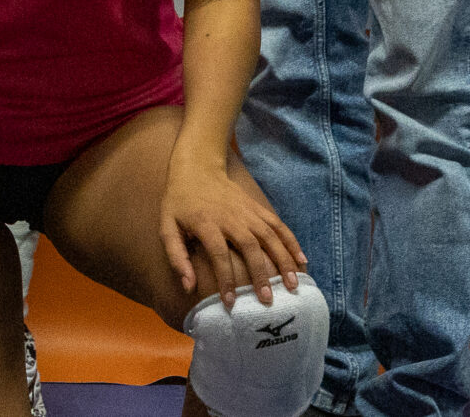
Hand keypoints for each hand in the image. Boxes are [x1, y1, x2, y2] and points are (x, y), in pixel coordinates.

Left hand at [160, 155, 303, 311]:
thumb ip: (176, 256)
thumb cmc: (179, 203)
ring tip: (293, 285)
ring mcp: (247, 211)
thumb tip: (187, 287)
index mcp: (206, 222)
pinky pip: (278, 225)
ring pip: (270, 236)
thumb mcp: (167, 226)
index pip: (219, 254)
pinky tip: (302, 260)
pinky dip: (291, 242)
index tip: (230, 302)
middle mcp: (230, 217)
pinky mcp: (257, 207)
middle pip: (250, 247)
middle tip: (268, 300)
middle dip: (260, 274)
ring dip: (283, 260)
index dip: (225, 279)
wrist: (196, 168)